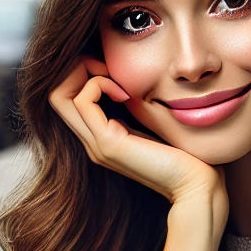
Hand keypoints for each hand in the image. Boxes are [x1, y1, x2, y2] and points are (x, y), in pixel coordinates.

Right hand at [49, 58, 223, 204]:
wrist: (194, 183)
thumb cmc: (183, 153)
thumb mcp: (150, 122)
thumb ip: (133, 107)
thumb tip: (126, 81)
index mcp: (100, 137)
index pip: (66, 98)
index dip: (81, 74)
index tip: (111, 68)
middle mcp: (91, 142)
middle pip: (55, 95)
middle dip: (77, 68)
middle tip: (107, 66)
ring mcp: (96, 145)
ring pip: (60, 96)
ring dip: (86, 73)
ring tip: (115, 78)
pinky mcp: (107, 145)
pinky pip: (83, 101)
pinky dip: (99, 84)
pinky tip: (124, 93)